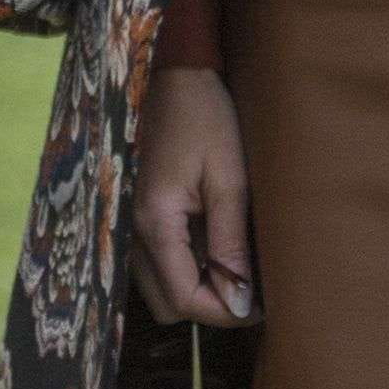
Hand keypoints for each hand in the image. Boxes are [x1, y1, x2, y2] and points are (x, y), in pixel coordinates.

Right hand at [135, 62, 255, 324]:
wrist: (174, 75)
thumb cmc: (205, 118)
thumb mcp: (228, 179)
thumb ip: (230, 243)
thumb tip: (238, 301)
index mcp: (155, 222)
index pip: (184, 299)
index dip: (224, 313)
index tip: (261, 308)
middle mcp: (132, 231)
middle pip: (167, 305)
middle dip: (209, 305)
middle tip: (250, 285)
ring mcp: (128, 224)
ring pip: (159, 289)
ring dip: (196, 286)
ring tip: (234, 262)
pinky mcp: (134, 215)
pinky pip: (156, 264)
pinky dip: (184, 266)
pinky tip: (213, 243)